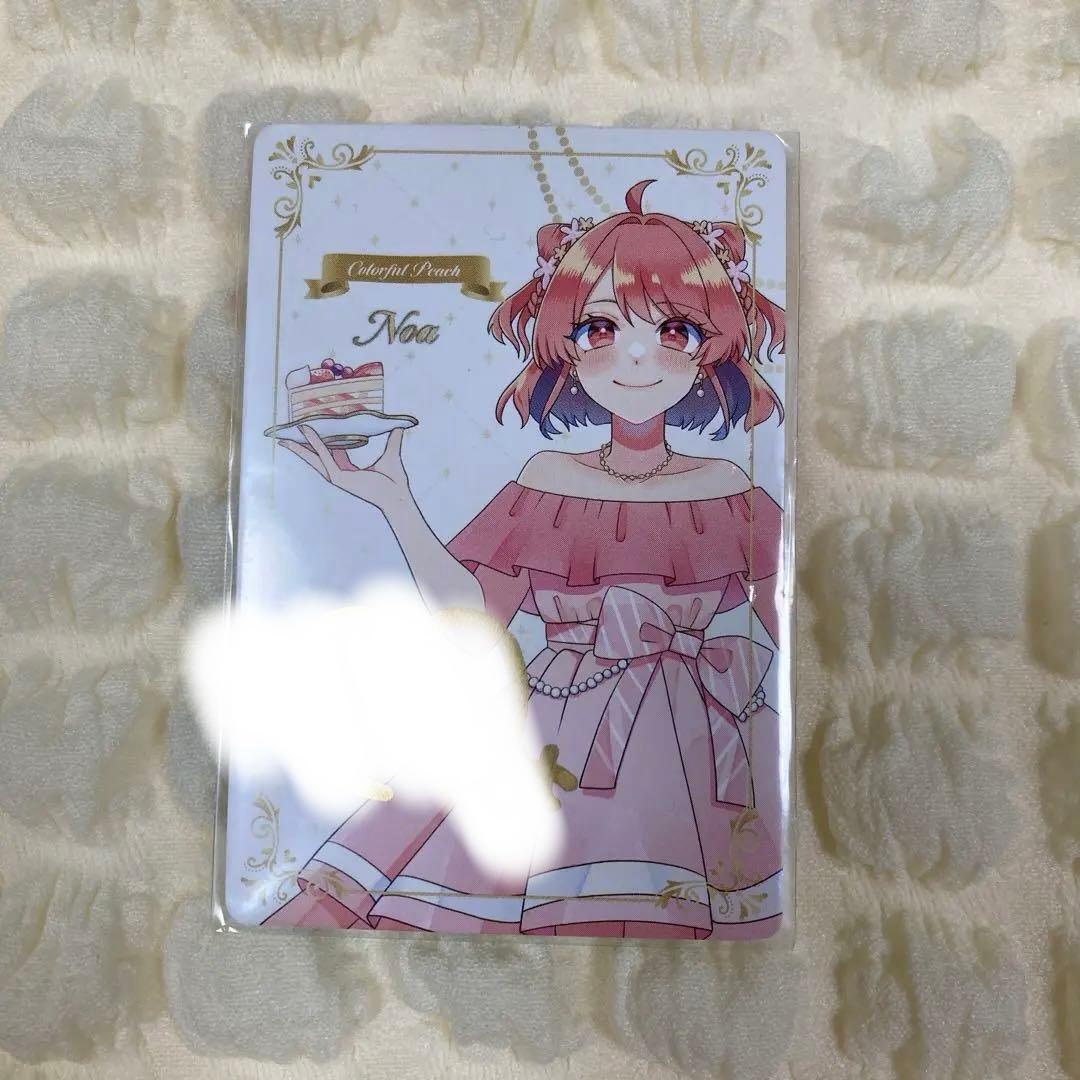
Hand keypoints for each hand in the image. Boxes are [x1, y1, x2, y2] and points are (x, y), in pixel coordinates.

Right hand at [278, 425, 411, 514]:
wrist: (398, 496)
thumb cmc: (395, 481)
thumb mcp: (391, 455)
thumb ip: (392, 440)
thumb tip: (398, 426)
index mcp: (348, 471)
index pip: (329, 454)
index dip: (320, 442)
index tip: (311, 431)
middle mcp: (340, 474)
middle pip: (316, 458)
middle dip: (301, 448)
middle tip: (286, 439)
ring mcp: (338, 477)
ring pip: (314, 458)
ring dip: (301, 446)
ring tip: (286, 437)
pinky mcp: (339, 478)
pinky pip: (325, 457)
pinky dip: (316, 444)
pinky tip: (309, 433)